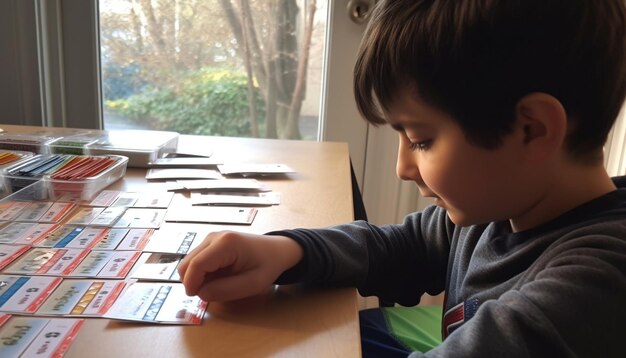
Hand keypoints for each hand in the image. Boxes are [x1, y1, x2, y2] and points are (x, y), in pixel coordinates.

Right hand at [178, 230, 302, 301]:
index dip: (191, 283)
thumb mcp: (252, 284)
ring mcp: (211, 238)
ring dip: (197, 278)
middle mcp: (214, 237)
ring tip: (219, 284)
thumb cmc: (268, 265)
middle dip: (193, 281)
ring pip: (189, 262)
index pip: (196, 264)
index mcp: (226, 243)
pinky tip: (218, 277)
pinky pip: (196, 261)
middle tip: (210, 293)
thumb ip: (226, 290)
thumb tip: (201, 293)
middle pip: (187, 262)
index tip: (195, 297)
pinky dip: (201, 273)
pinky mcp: (210, 243)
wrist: (277, 250)